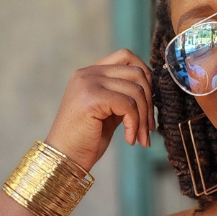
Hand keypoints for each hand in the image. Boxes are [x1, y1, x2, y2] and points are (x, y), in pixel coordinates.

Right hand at [45, 49, 154, 172]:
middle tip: (149, 127)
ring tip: (140, 137)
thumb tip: (152, 89)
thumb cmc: (86, 139)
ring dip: (144, 118)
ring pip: (135, 90)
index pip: (126, 56)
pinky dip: (135, 125)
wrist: (64, 159)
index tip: (149, 102)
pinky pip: (128, 105)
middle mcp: (87, 73)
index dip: (145, 75)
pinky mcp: (91, 98)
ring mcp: (88, 83)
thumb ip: (123, 95)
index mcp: (90, 73)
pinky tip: (129, 140)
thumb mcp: (108, 112)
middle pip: (136, 72)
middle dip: (149, 102)